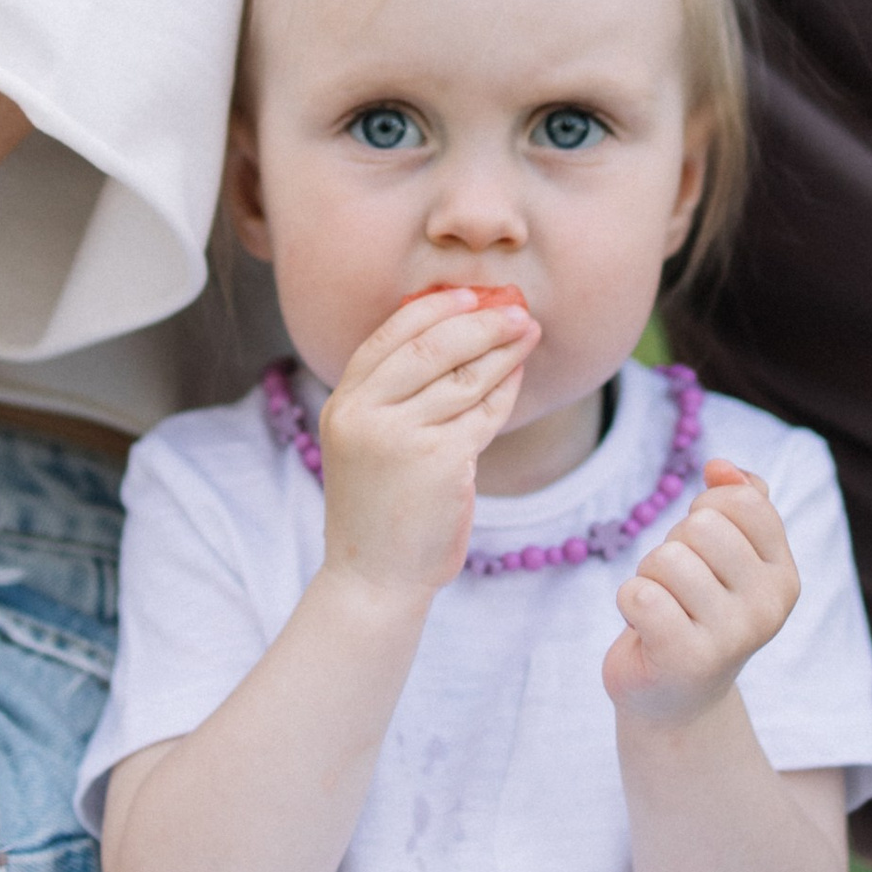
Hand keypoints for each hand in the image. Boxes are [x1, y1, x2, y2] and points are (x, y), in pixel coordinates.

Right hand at [316, 288, 538, 601]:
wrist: (374, 577)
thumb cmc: (379, 508)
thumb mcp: (367, 443)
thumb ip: (393, 395)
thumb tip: (455, 335)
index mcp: (343, 404)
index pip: (389, 336)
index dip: (433, 309)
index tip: (469, 295)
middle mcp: (365, 414)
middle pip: (431, 347)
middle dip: (479, 322)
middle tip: (516, 309)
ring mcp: (401, 437)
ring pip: (464, 377)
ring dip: (502, 350)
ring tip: (528, 333)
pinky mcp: (441, 461)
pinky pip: (484, 413)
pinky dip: (506, 390)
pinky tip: (518, 375)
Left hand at [605, 457, 799, 729]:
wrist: (675, 697)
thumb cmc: (698, 612)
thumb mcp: (728, 556)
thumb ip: (738, 501)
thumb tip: (720, 466)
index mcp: (784, 577)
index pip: (743, 502)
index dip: (707, 511)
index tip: (702, 547)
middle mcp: (767, 608)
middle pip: (701, 527)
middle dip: (673, 546)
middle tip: (677, 587)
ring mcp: (730, 636)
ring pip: (666, 559)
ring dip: (649, 576)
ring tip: (663, 608)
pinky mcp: (685, 658)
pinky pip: (639, 594)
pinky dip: (629, 602)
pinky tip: (644, 627)